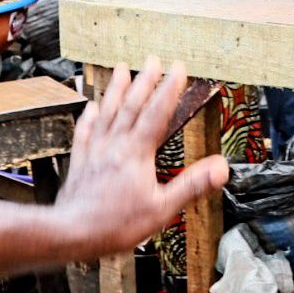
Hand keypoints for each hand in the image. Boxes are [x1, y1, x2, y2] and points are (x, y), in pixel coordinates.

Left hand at [50, 60, 228, 262]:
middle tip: (153, 60)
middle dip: (145, 81)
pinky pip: (86, 131)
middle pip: (132, 106)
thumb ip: (192, 185)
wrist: (73, 232)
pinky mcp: (81, 161)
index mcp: (137, 153)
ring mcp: (96, 151)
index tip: (179, 68)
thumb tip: (220, 168)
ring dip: (117, 89)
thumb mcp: (162, 209)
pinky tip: (91, 107)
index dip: (169, 89)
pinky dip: (89, 117)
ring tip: (121, 69)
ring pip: (108, 112)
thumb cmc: (115, 224)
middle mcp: (115, 145)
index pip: (157, 113)